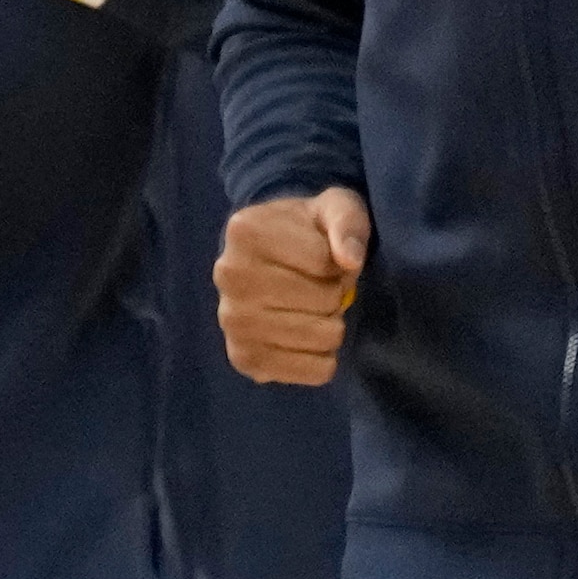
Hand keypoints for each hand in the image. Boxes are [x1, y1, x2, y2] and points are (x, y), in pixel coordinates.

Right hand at [218, 188, 371, 386]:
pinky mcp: (243, 358)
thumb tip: (349, 260)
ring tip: (313, 309)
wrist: (270, 259)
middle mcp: (228, 276)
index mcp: (245, 232)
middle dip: (335, 294)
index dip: (340, 262)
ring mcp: (231, 321)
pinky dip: (325, 359)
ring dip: (332, 325)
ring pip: (321, 337)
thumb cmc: (308, 231)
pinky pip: (314, 372)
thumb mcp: (335, 207)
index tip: (327, 257)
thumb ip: (347, 224)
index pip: (324, 261)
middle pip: (323, 301)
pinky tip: (308, 338)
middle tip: (319, 286)